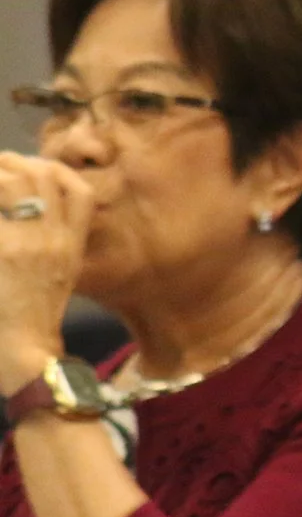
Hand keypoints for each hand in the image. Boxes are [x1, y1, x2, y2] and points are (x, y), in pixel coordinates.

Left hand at [0, 154, 92, 390]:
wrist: (26, 355)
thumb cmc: (34, 321)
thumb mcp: (59, 279)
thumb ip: (51, 247)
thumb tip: (25, 219)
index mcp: (73, 247)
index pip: (79, 191)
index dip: (52, 168)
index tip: (27, 167)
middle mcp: (57, 240)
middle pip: (46, 176)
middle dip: (13, 162)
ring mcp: (30, 245)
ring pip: (19, 182)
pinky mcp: (4, 253)